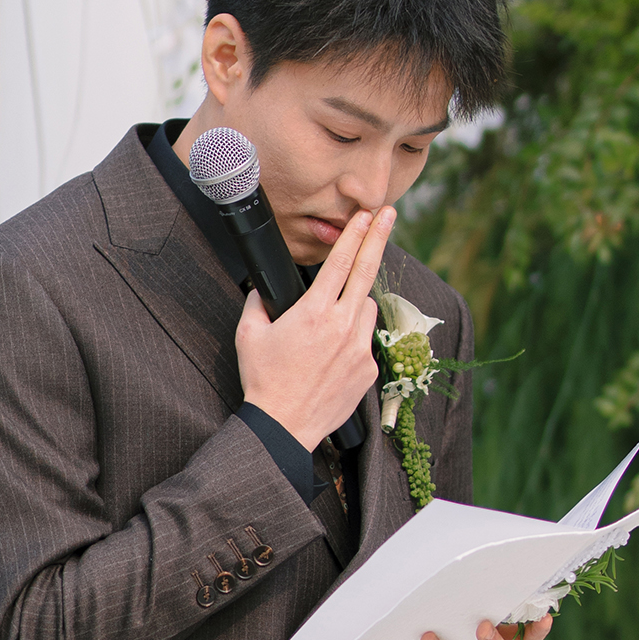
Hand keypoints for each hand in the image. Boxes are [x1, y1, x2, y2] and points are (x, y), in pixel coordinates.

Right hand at [237, 205, 393, 451]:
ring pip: (367, 308)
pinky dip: (354, 337)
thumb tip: (263, 289)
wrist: (284, 425)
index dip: (355, 233)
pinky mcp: (368, 369)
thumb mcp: (249, 334)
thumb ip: (259, 303)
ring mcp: (360, 348)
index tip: (366, 214)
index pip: (340, 262)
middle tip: (389, 214)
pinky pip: (367, 340)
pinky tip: (332, 355)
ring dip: (356, 302)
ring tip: (331, 321)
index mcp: (314, 313)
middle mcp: (343, 326)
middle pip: (366, 272)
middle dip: (378, 238)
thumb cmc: (264, 380)